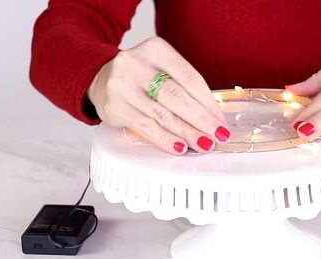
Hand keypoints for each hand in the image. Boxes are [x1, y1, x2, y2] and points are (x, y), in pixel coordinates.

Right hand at [88, 37, 229, 153]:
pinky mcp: (114, 107)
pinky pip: (146, 127)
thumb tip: (212, 118)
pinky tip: (180, 146)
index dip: (208, 103)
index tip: (221, 121)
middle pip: (176, 96)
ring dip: (187, 132)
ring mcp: (122, 86)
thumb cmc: (140, 76)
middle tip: (218, 135)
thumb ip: (183, 88)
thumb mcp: (161, 69)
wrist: (99, 77)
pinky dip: (166, 139)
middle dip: (201, 119)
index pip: (190, 78)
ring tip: (203, 144)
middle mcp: (136, 64)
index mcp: (156, 49)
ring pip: (162, 114)